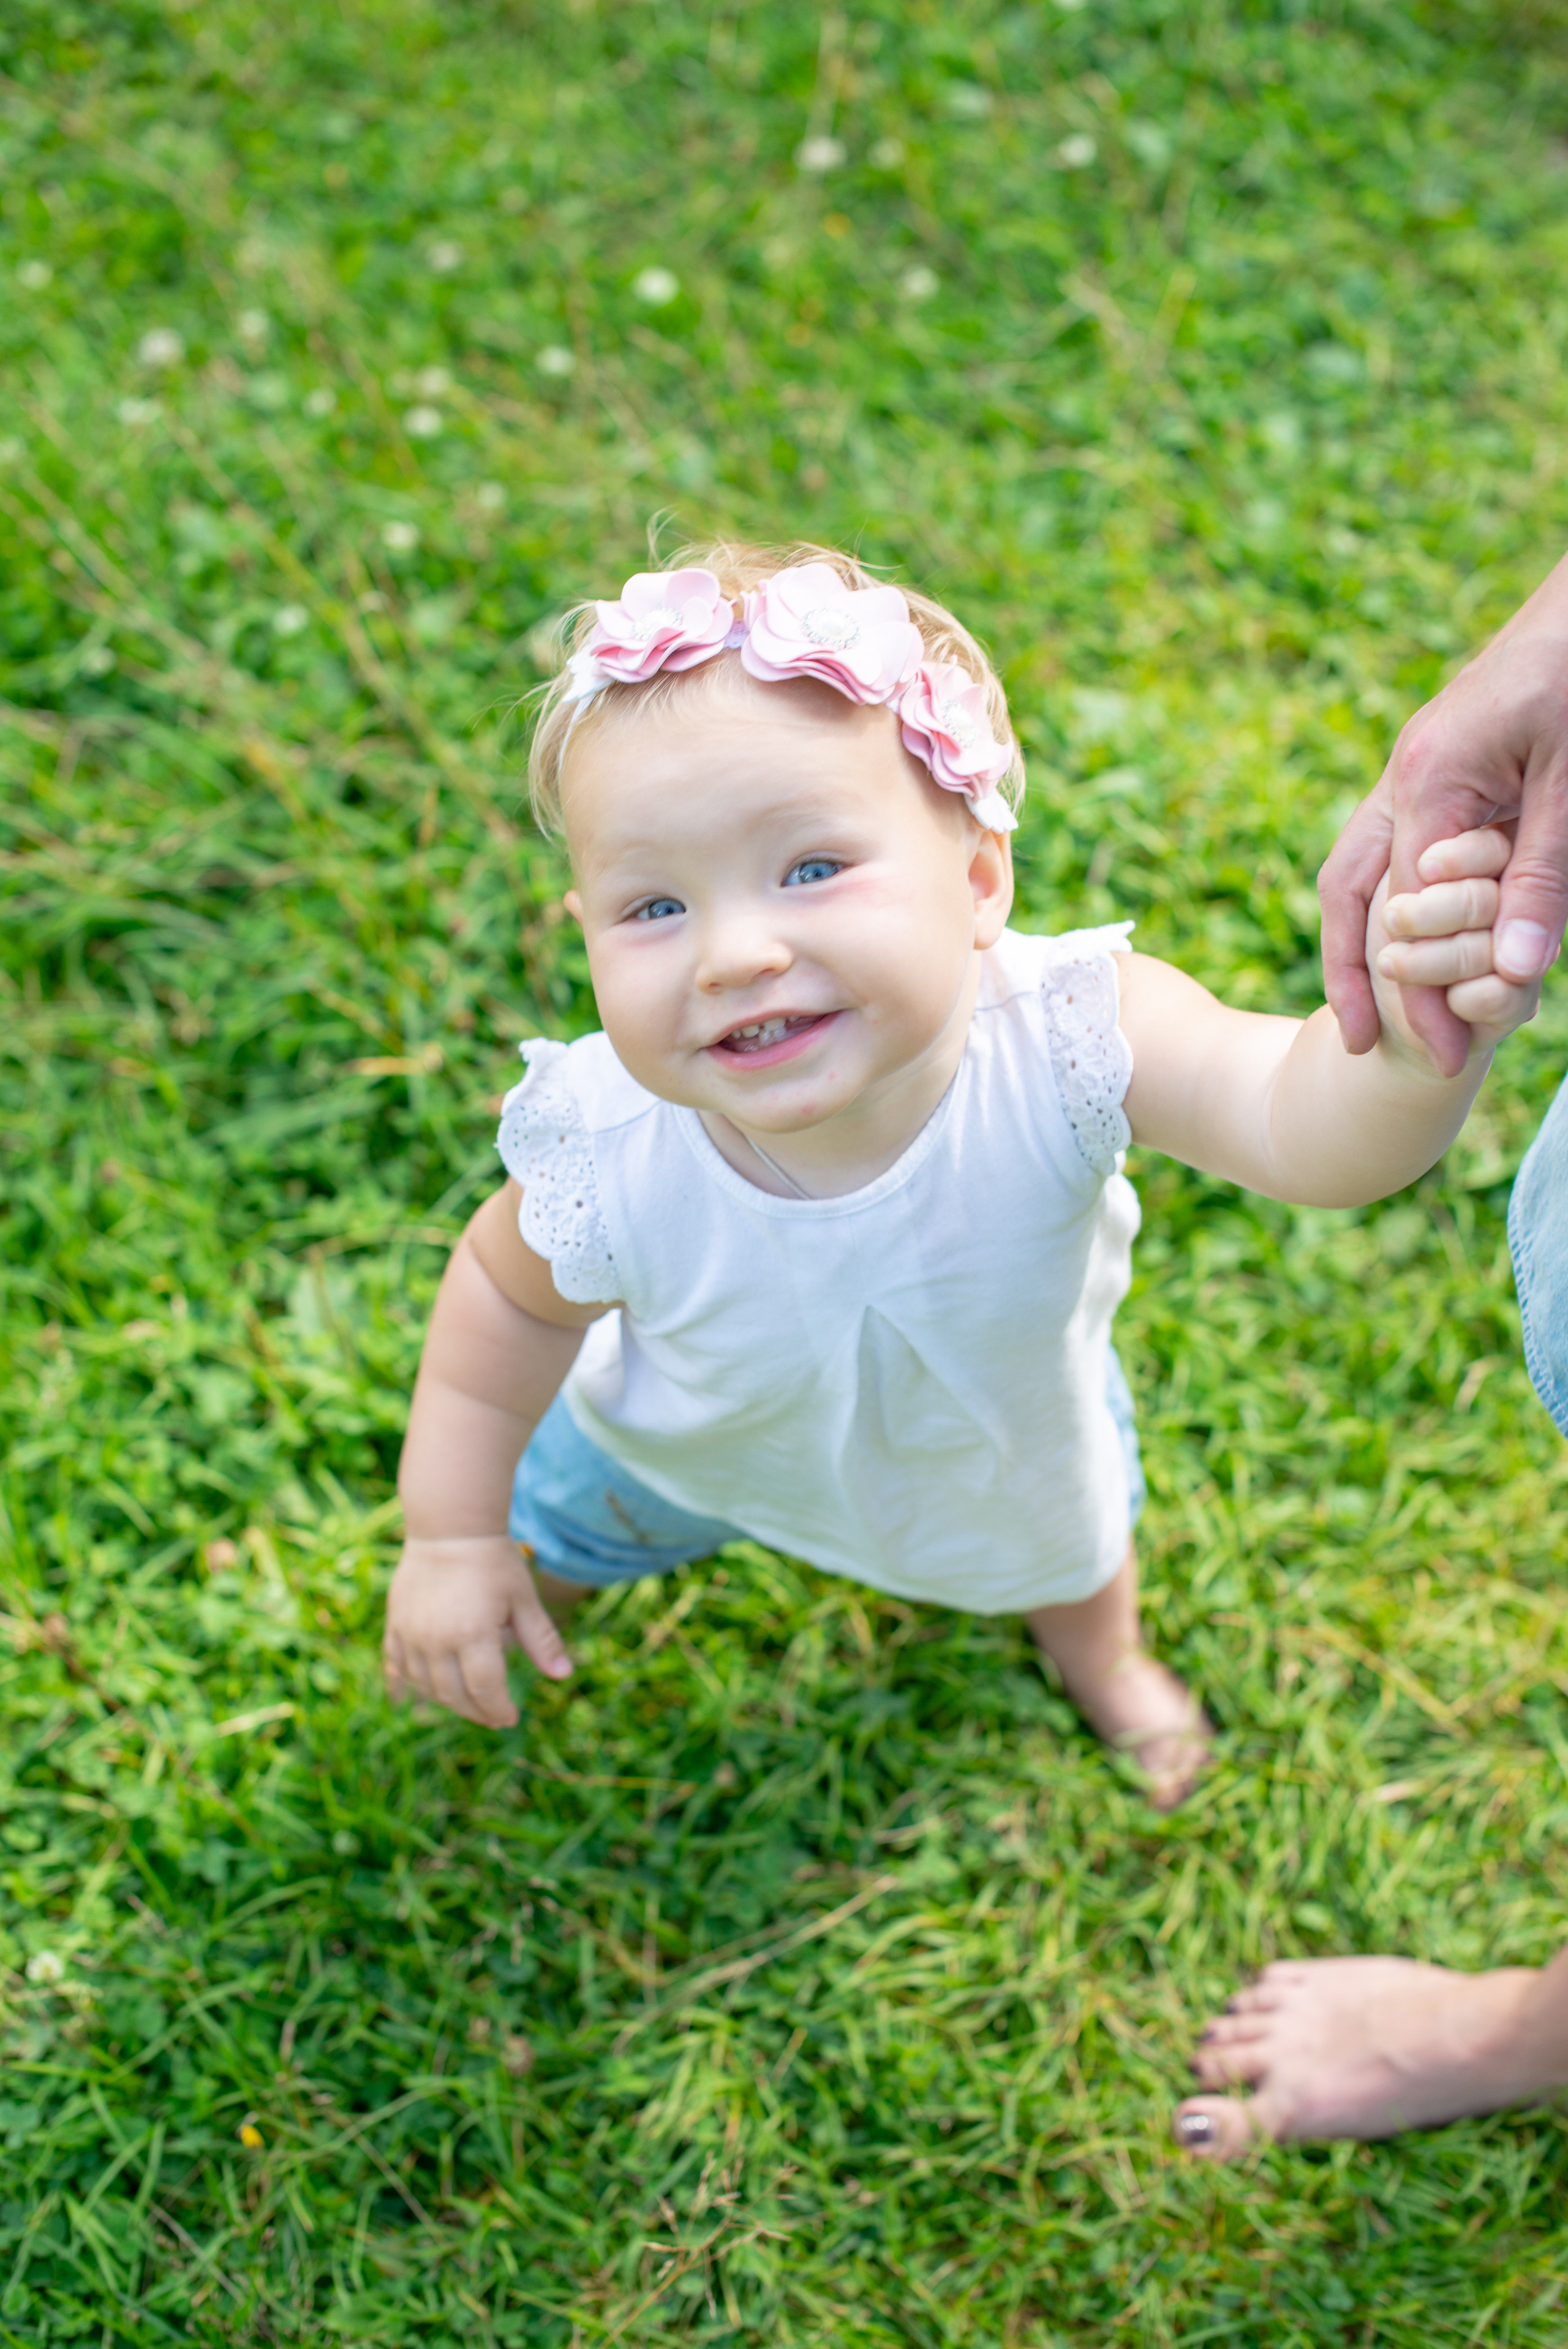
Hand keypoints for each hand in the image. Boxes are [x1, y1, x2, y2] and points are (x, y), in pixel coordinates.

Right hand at [383, 1534, 572, 1728]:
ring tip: (470, 1702)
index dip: (499, 1709)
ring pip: (426, 1686)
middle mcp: (436, 1640)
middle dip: (477, 1712)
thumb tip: (564, 1675)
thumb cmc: (494, 1561)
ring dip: (448, 1701)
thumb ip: (542, 1640)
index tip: (511, 1718)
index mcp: (472, 1634)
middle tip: (494, 1716)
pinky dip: (412, 1683)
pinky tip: (426, 1692)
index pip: (485, 1690)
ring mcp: (411, 1633)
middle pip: (454, 1695)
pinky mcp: (395, 1624)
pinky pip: (398, 1666)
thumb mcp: (523, 1599)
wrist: (450, 1528)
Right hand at [1319, 552, 1567, 1072]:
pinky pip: (1399, 842)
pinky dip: (1398, 897)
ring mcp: (1417, 765)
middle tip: (1368, 1045)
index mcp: (1429, 779)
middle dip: (1352, 973)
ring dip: (1363, 937)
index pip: (1407, 912)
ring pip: (1362, 865)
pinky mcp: (1442, 761)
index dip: (1422, 992)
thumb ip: (1542, 876)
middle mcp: (1406, 774)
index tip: (1449, 1055)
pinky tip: (1418, 932)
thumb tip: (1513, 972)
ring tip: (1375, 1006)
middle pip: (1351, 890)